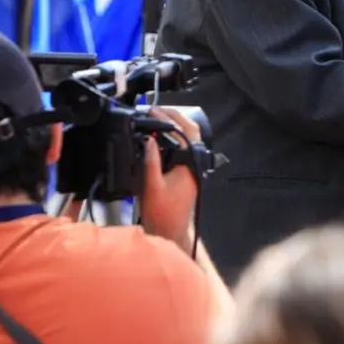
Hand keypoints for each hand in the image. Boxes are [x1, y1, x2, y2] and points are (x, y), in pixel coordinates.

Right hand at [138, 107, 200, 252]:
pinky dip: (173, 138)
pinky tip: (159, 136)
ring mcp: (193, 168)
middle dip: (174, 117)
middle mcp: (195, 164)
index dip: (170, 118)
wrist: (170, 232)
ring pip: (189, 139)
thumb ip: (149, 161)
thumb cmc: (162, 214)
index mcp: (191, 165)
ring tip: (155, 119)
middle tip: (155, 110)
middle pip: (191, 131)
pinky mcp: (187, 172)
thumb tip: (147, 139)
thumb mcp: (151, 186)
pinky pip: (183, 148)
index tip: (153, 111)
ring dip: (174, 127)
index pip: (186, 132)